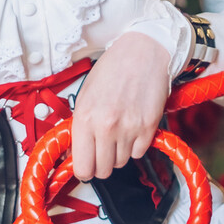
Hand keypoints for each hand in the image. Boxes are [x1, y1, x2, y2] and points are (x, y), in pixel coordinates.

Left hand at [70, 33, 171, 180]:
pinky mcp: (148, 127)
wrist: (142, 53)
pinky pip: (139, 153)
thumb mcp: (84, 96)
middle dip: (101, 164)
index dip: (84, 170)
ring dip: (119, 152)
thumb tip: (75, 154)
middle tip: (102, 150)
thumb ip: (79, 127)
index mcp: (85, 119)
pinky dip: (136, 146)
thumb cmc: (112, 70)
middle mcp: (106, 127)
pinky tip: (132, 128)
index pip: (82, 167)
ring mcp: (129, 129)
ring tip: (119, 132)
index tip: (87, 166)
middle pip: (102, 170)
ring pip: (121, 162)